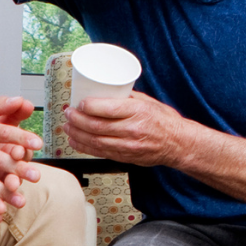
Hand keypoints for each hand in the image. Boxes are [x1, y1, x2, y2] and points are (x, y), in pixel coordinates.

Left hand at [63, 91, 187, 166]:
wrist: (179, 144)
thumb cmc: (164, 120)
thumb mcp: (147, 101)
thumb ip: (125, 97)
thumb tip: (103, 89)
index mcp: (137, 111)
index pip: (106, 109)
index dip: (87, 106)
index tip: (78, 102)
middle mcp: (132, 130)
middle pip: (96, 126)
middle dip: (76, 120)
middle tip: (68, 113)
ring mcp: (128, 146)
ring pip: (95, 141)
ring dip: (76, 134)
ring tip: (67, 127)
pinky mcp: (125, 157)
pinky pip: (100, 153)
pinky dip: (84, 147)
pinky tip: (75, 141)